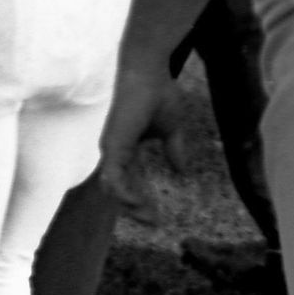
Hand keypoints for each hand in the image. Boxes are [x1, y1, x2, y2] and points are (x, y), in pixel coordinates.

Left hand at [98, 54, 193, 223]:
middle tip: (154, 222)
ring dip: (130, 205)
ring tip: (149, 217)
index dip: (142, 199)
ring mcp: (111, 148)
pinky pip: (114, 176)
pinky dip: (124, 192)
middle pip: (119, 189)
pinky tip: (138, 203)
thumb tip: (182, 171)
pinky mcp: (114, 144)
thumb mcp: (171, 129)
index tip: (157, 216)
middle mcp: (115, 151)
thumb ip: (174, 149)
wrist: (149, 72)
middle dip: (135, 209)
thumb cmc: (158, 93)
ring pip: (113, 187)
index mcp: (126, 148)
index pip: (130, 181)